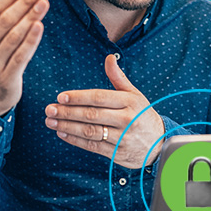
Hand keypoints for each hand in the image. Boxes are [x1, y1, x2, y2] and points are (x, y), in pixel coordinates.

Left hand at [44, 54, 164, 168]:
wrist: (160, 143)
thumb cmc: (143, 115)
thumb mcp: (134, 94)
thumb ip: (118, 77)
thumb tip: (109, 57)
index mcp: (129, 102)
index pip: (99, 98)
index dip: (78, 97)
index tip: (61, 96)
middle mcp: (127, 119)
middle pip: (91, 115)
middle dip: (67, 112)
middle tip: (50, 109)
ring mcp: (122, 138)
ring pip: (90, 131)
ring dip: (67, 126)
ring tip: (51, 121)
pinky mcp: (118, 153)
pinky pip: (93, 146)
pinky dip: (75, 140)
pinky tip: (62, 133)